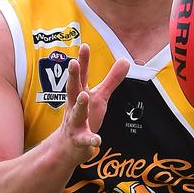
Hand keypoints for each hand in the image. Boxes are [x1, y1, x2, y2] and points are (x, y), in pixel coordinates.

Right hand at [60, 43, 129, 162]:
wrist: (67, 147)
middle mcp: (75, 106)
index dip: (83, 61)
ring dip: (80, 104)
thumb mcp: (99, 96)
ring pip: (77, 113)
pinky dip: (90, 140)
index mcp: (80, 93)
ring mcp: (75, 123)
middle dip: (72, 76)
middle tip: (72, 62)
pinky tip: (97, 140)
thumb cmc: (84, 116)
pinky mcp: (79, 140)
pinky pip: (85, 140)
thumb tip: (126, 60)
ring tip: (85, 96)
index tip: (84, 45)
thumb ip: (112, 79)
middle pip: (72, 89)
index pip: (81, 75)